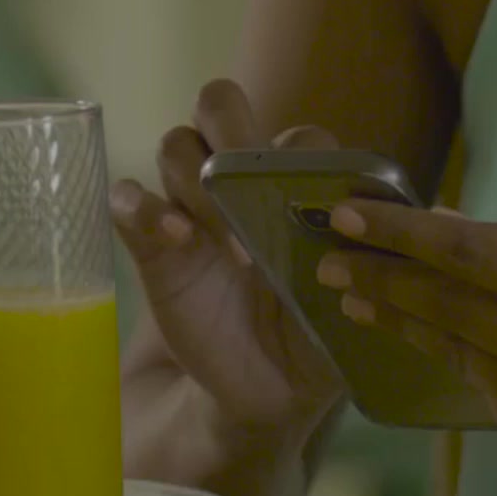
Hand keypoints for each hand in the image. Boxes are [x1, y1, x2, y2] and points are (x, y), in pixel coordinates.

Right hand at [110, 81, 344, 440]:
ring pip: (175, 143)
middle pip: (220, 105)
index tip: (311, 209)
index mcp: (294, 183)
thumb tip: (368, 223)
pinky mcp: (150, 240)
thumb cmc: (316, 337)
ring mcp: (190, 204)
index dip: (300, 155)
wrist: (263, 390)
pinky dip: (146, 208)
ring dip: (195, 177)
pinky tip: (177, 238)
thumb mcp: (352, 305)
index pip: (297, 135)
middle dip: (231, 129)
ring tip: (225, 241)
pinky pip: (128, 198)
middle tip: (241, 180)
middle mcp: (239, 179)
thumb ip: (362, 263)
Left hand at [316, 204, 496, 479]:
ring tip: (361, 298)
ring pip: (458, 352)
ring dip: (404, 323)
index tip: (346, 217)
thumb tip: (442, 227)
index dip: (400, 234)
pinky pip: (491, 390)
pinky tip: (448, 341)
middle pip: (446, 307)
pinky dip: (471, 361)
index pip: (467, 253)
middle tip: (327, 261)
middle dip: (379, 280)